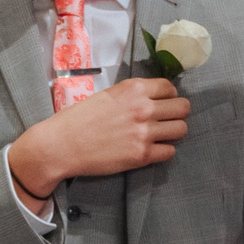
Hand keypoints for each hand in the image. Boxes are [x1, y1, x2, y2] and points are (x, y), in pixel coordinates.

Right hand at [6, 77, 189, 196]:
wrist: (61, 145)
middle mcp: (143, 108)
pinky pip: (169, 151)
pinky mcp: (141, 155)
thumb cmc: (79, 119)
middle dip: (176, 113)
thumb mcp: (107, 95)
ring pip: (181, 130)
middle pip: (182, 108)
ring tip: (161, 135)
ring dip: (173, 132)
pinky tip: (152, 149)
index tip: (163, 103)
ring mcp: (144, 133)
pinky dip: (163, 151)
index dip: (169, 96)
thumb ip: (131, 95)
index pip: (170, 88)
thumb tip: (151, 98)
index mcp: (134, 89)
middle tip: (166, 120)